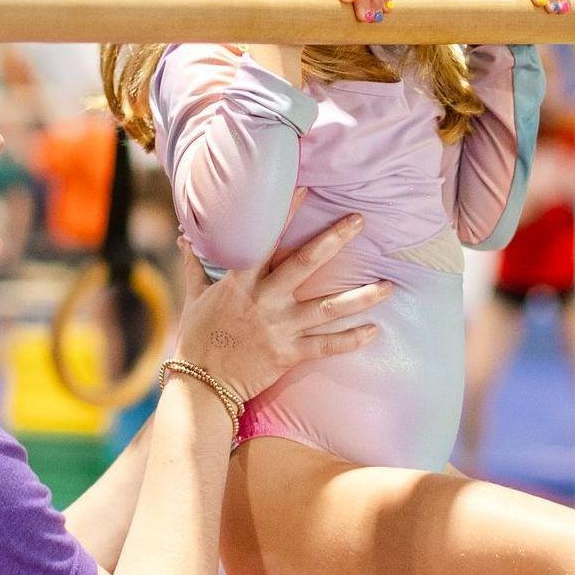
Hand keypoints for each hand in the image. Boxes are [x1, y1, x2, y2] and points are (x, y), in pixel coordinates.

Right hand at [171, 212, 389, 402]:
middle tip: (360, 220)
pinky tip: (375, 330)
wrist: (201, 386)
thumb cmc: (197, 338)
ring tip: (389, 285)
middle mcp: (265, 301)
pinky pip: (326, 346)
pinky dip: (351, 339)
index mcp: (241, 282)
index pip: (266, 239)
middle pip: (306, 264)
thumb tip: (186, 235)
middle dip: (335, 240)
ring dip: (361, 297)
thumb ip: (195, 264)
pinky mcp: (289, 354)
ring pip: (328, 308)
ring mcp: (280, 328)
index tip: (307, 189)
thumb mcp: (194, 297)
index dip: (286, 213)